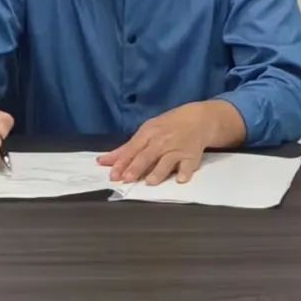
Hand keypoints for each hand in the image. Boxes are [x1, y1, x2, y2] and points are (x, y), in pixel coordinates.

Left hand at [97, 100, 245, 185]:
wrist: (196, 119)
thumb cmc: (166, 127)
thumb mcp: (146, 131)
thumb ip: (127, 148)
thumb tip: (104, 161)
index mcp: (148, 133)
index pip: (132, 149)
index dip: (122, 162)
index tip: (113, 174)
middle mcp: (161, 141)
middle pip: (147, 155)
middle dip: (136, 167)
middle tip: (126, 179)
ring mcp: (177, 149)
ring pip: (166, 161)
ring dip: (158, 171)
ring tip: (150, 182)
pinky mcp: (192, 157)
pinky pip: (188, 166)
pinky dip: (184, 172)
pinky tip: (180, 179)